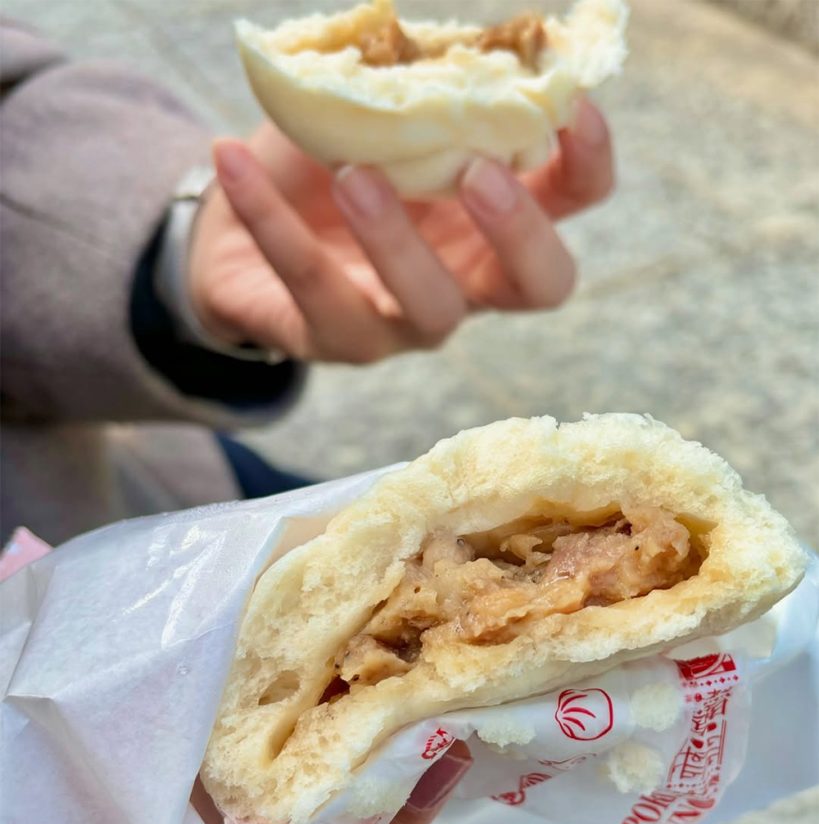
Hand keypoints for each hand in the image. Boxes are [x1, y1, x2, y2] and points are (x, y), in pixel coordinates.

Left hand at [189, 100, 612, 363]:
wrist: (234, 233)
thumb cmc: (324, 165)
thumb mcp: (373, 119)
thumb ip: (410, 90)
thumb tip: (430, 40)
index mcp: (493, 218)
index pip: (572, 202)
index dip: (587, 163)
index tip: (572, 106)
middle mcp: (469, 281)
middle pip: (539, 284)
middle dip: (521, 230)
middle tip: (479, 172)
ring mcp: (405, 321)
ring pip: (432, 307)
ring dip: (398, 239)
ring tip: (353, 172)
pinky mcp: (334, 339)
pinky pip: (310, 287)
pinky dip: (270, 219)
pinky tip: (232, 157)